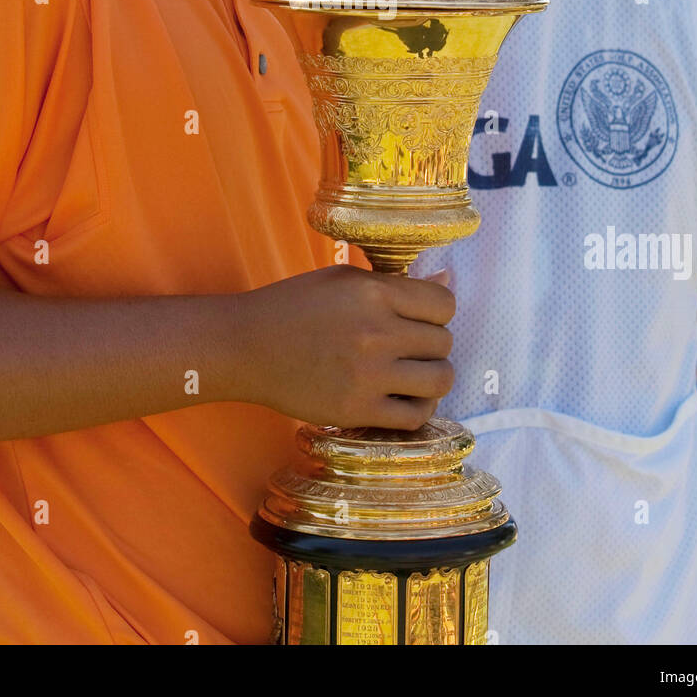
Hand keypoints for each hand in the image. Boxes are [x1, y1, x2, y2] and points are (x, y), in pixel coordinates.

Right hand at [234, 265, 455, 429]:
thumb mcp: (344, 281)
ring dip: (433, 377)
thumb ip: (396, 283)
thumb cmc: (295, 306)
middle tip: (410, 347)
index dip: (438, 312)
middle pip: (444, 342)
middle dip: (432, 344)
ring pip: (440, 379)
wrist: (247, 348)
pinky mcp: (357, 411)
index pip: (444, 304)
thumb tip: (448, 282)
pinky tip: (403, 398)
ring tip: (414, 374)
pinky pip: (415, 416)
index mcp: (374, 293)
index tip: (421, 319)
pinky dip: (418, 409)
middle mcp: (377, 333)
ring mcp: (369, 375)